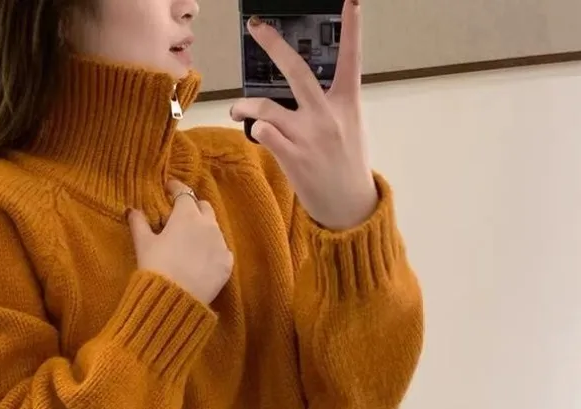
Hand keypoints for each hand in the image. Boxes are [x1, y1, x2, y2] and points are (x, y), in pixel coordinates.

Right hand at [128, 181, 233, 304]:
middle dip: (193, 207)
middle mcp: (208, 225)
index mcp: (187, 215)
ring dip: (203, 228)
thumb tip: (132, 210)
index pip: (183, 192)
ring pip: (214, 228)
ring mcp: (221, 244)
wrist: (175, 300)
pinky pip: (221, 250)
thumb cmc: (156, 267)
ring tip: (191, 240)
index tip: (169, 188)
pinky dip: (212, 249)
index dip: (175, 187)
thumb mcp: (143, 244)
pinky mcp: (227, 264)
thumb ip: (139, 223)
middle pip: (203, 206)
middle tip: (180, 215)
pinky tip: (202, 259)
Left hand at [230, 1, 377, 230]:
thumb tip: (306, 94)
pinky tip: (253, 131)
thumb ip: (332, 106)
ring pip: (267, 107)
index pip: (351, 59)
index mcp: (347, 104)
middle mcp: (327, 115)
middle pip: (298, 71)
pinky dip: (256, 129)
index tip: (351, 2)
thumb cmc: (348, 166)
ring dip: (246, 105)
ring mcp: (308, 136)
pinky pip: (266, 134)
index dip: (352, 29)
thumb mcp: (351, 129)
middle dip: (274, 45)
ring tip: (238, 109)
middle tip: (256, 27)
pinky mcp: (293, 157)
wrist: (349, 206)